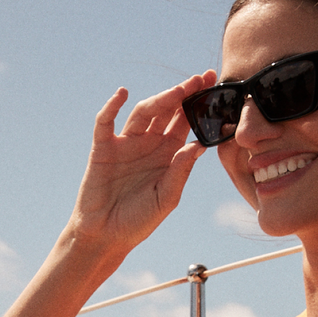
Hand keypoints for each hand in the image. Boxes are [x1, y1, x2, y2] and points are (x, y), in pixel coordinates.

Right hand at [68, 72, 216, 251]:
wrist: (107, 237)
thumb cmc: (139, 222)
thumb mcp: (166, 198)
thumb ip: (180, 172)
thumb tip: (200, 145)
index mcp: (168, 155)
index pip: (185, 124)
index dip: (198, 106)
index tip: (213, 87)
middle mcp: (148, 144)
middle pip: (167, 112)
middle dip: (183, 94)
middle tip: (200, 79)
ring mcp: (126, 144)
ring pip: (143, 113)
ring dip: (160, 100)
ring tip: (177, 91)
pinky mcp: (103, 148)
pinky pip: (106, 123)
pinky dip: (111, 107)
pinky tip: (122, 95)